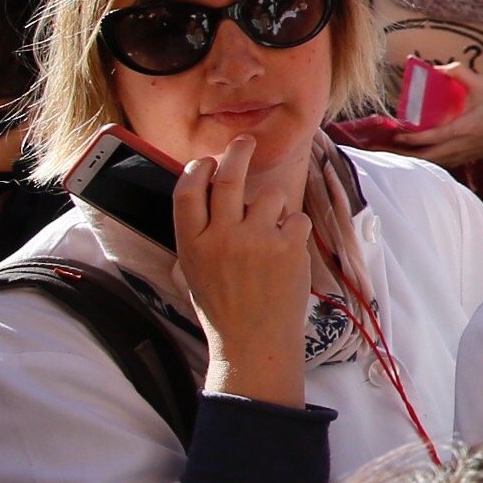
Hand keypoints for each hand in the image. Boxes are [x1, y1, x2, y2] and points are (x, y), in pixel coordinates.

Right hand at [170, 127, 317, 406]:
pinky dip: (294, 229)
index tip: (207, 160)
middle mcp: (221, 237)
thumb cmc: (223, 308)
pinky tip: (286, 251)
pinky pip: (295, 218)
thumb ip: (197, 237)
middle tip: (245, 142)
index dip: (197, 169)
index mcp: (191, 244)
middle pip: (229, 177)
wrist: (253, 341)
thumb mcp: (192, 273)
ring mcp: (256, 240)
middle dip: (237, 152)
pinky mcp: (287, 246)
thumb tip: (205, 197)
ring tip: (269, 233)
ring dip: (273, 207)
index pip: (187, 191)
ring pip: (270, 196)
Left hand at [393, 59, 482, 168]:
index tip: (397, 133)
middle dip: (405, 153)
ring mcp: (460, 156)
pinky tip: (413, 155)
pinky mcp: (462, 160)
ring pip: (430, 162)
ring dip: (412, 159)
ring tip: (394, 152)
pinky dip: (424, 161)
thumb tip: (438, 68)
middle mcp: (459, 146)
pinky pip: (438, 164)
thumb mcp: (482, 86)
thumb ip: (461, 73)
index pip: (432, 138)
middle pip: (425, 156)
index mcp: (462, 129)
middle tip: (387, 146)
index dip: (412, 138)